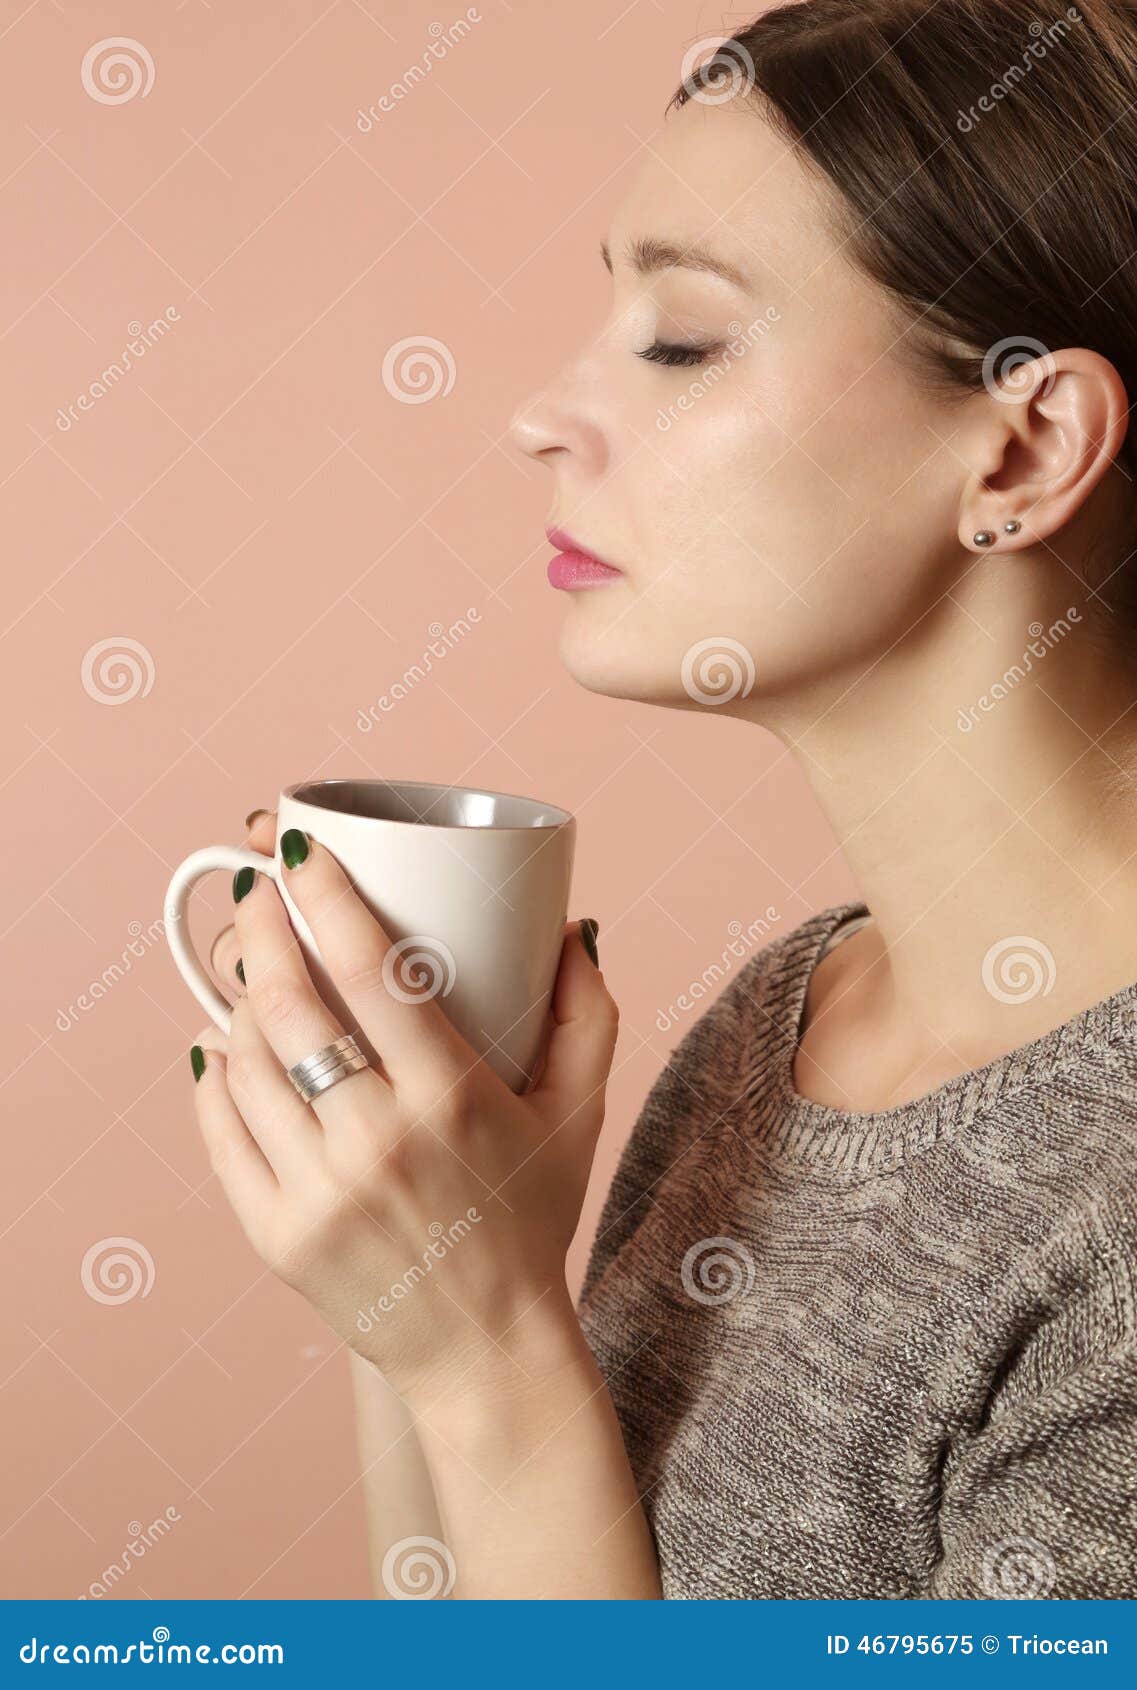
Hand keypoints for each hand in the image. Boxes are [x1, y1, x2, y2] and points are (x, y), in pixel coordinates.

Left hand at [191, 809, 614, 1411]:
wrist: (483, 1347)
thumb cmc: (530, 1217)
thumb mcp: (580, 1116)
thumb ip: (589, 1016)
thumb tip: (572, 929)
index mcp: (452, 1100)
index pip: (374, 972)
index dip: (327, 898)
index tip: (301, 852)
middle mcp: (378, 1142)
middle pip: (290, 1005)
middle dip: (260, 929)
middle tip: (257, 893)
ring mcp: (317, 1193)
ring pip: (245, 1061)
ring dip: (236, 997)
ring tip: (247, 966)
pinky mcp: (273, 1234)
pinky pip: (219, 1130)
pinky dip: (212, 1074)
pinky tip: (219, 1042)